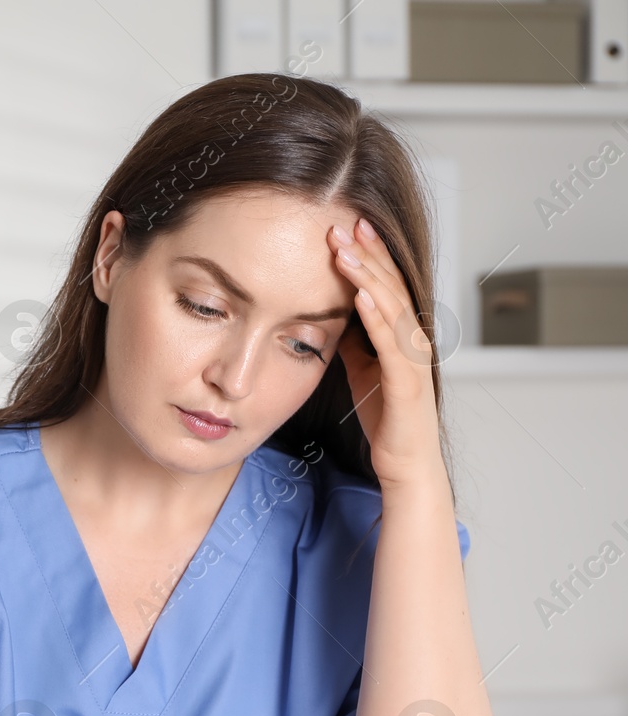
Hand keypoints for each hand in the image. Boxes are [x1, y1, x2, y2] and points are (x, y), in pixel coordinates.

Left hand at [328, 217, 446, 489]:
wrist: (403, 462)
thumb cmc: (384, 415)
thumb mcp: (361, 366)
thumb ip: (353, 337)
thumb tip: (333, 309)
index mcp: (401, 334)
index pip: (385, 284)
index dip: (369, 254)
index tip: (346, 225)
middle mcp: (413, 339)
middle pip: (391, 286)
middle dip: (368, 253)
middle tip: (343, 222)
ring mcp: (413, 359)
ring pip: (392, 307)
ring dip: (368, 276)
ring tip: (344, 249)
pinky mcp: (407, 383)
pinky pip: (392, 343)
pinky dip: (376, 316)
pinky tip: (360, 295)